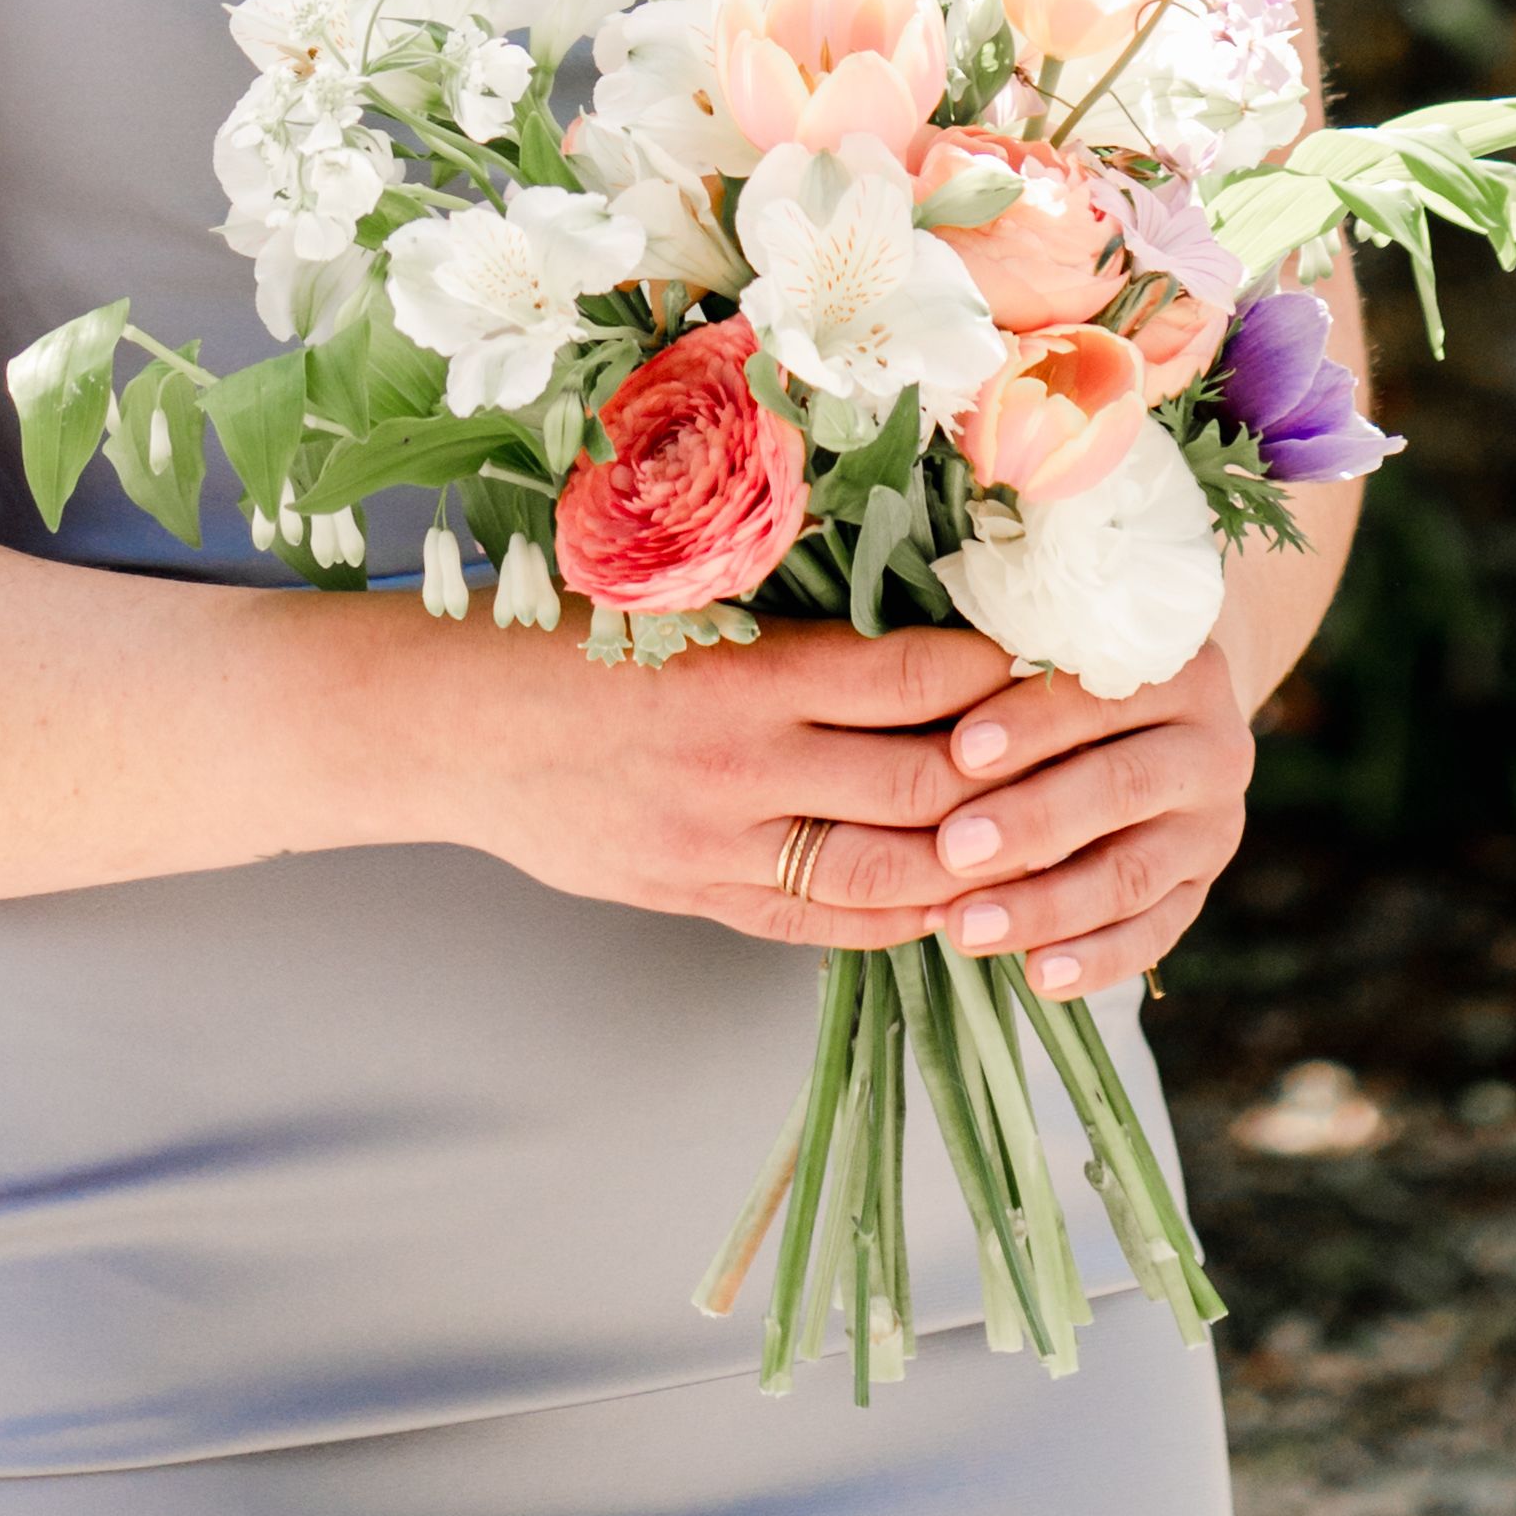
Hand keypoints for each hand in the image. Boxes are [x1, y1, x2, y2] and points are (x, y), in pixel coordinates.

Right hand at [419, 605, 1034, 945]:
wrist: (445, 724)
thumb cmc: (555, 634)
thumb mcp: (663, 595)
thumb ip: (770, 608)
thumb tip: (886, 597)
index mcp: (740, 672)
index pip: (905, 674)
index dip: (988, 671)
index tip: (1040, 651)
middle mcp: (742, 769)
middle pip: (918, 785)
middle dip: (1006, 770)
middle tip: (1071, 746)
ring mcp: (721, 847)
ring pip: (884, 874)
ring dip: (969, 861)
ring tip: (1036, 837)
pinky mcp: (697, 897)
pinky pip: (821, 921)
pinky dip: (894, 915)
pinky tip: (945, 903)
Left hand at [905, 636, 1252, 998]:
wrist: (1149, 718)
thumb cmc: (1055, 677)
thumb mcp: (1043, 656)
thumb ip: (998, 670)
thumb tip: (907, 693)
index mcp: (1175, 666)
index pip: (1101, 695)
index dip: (1030, 723)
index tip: (959, 752)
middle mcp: (1211, 745)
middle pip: (1121, 787)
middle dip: (1032, 822)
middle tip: (953, 850)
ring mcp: (1211, 826)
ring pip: (1131, 872)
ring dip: (1047, 906)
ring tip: (967, 929)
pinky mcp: (1196, 890)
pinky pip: (1152, 934)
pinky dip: (1094, 960)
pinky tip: (1036, 977)